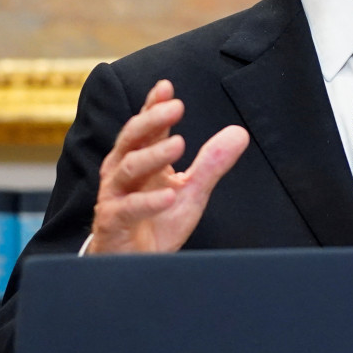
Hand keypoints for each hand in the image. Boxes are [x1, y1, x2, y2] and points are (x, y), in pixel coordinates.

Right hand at [87, 79, 249, 253]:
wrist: (134, 265)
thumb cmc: (156, 223)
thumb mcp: (191, 191)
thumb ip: (212, 163)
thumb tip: (239, 133)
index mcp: (140, 159)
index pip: (145, 127)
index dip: (153, 106)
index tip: (167, 87)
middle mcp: (122, 172)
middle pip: (132, 138)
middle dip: (152, 120)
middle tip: (176, 107)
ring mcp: (115, 196)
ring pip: (128, 168)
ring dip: (153, 154)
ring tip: (179, 144)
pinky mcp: (113, 222)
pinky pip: (129, 208)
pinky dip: (150, 201)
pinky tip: (170, 196)